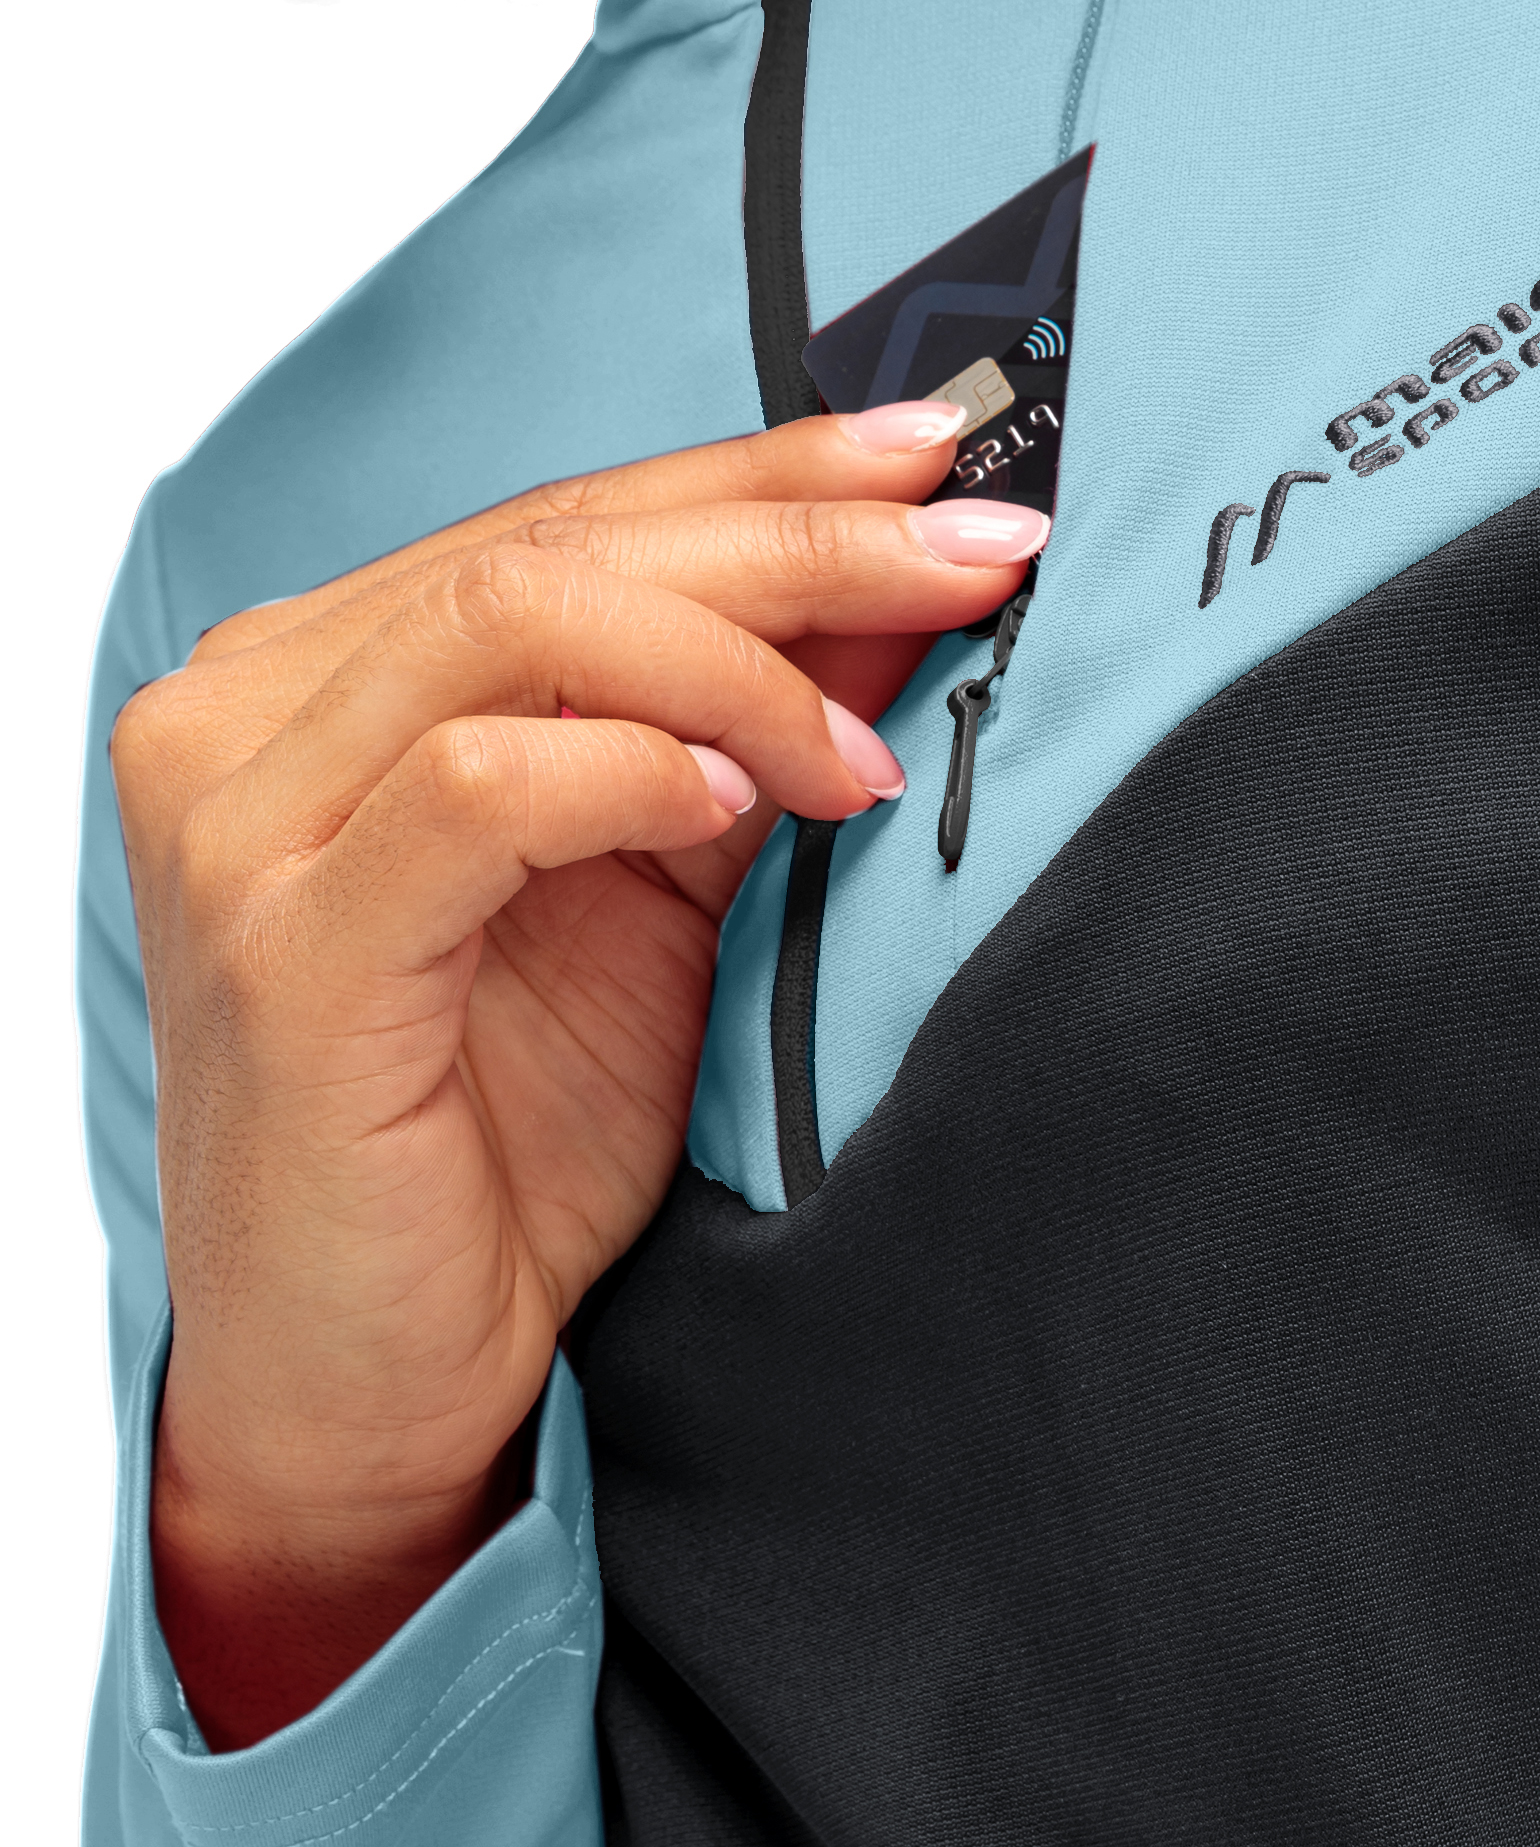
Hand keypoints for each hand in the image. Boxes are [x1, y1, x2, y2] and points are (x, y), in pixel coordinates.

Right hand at [115, 407, 1047, 1744]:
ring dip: (744, 662)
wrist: (373, 1382)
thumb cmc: (492, 1153)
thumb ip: (735, 742)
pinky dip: (631, 770)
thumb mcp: (649, 906)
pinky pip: (479, 789)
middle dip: (801, 534)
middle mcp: (251, 717)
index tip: (950, 464)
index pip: (568, 521)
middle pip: (556, 545)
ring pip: (519, 625)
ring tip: (873, 752)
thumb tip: (898, 593)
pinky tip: (747, 798)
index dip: (770, 477)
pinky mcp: (286, 952)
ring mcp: (246, 826)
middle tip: (985, 549)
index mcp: (326, 679)